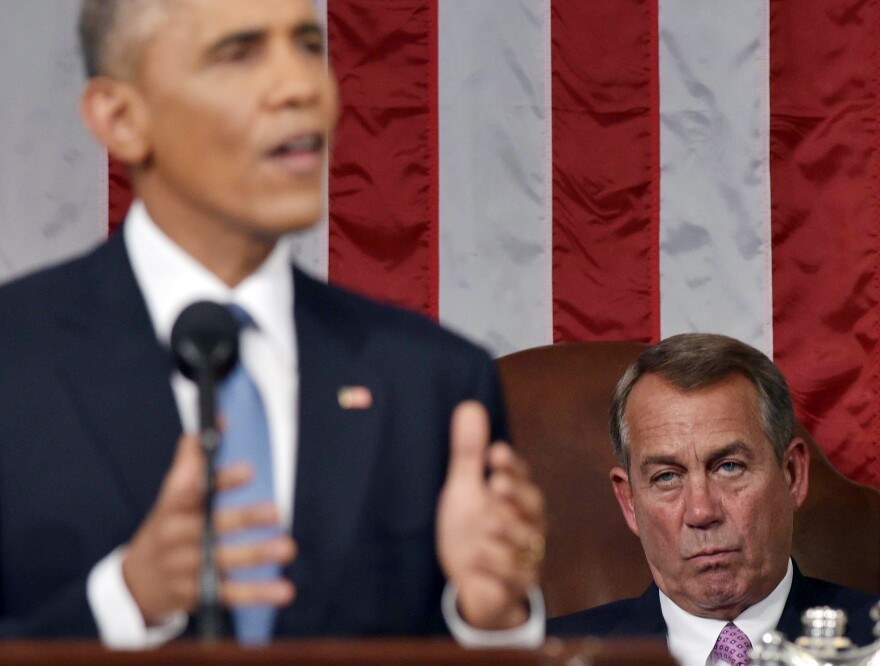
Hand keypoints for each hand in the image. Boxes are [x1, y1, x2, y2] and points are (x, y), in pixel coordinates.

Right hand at [122, 434, 295, 624]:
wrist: (135, 583)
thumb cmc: (168, 525)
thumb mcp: (172, 492)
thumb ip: (193, 457)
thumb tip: (217, 417)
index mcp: (172, 507)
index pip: (193, 490)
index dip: (220, 481)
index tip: (249, 470)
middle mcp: (177, 538)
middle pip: (210, 528)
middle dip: (244, 519)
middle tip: (277, 511)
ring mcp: (185, 569)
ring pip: (222, 562)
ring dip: (256, 556)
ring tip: (287, 549)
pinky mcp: (196, 595)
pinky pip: (228, 594)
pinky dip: (256, 593)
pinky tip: (283, 591)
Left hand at [436, 401, 544, 629]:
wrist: (473, 584)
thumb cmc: (472, 529)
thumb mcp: (465, 490)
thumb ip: (469, 454)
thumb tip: (469, 406)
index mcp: (517, 499)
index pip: (521, 477)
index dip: (512, 466)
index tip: (496, 453)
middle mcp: (527, 526)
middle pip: (532, 508)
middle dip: (516, 496)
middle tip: (496, 485)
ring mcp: (523, 557)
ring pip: (524, 544)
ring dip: (506, 533)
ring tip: (486, 523)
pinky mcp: (512, 587)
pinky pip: (509, 578)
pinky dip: (492, 567)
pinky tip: (473, 556)